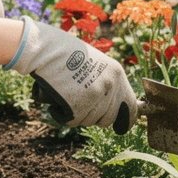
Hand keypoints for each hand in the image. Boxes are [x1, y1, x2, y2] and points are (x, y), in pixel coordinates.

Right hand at [6, 17, 137, 131]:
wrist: (46, 49)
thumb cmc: (65, 53)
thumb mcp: (96, 63)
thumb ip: (106, 81)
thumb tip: (111, 105)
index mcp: (116, 73)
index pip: (131, 106)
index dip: (126, 120)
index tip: (120, 128)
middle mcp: (110, 85)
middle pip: (108, 118)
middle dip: (95, 116)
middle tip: (80, 104)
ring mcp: (95, 96)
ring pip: (90, 121)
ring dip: (78, 115)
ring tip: (66, 97)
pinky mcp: (79, 105)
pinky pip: (74, 121)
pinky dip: (63, 116)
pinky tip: (58, 104)